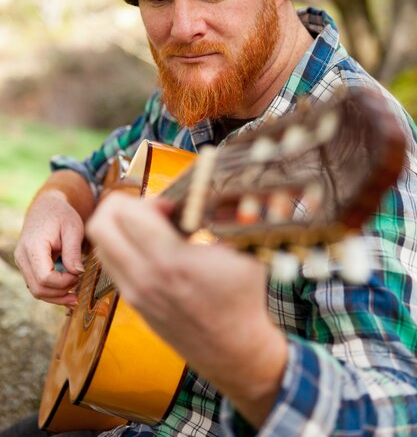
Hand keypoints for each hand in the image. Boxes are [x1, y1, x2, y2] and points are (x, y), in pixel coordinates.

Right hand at [15, 184, 88, 306]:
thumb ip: (73, 251)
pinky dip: (51, 291)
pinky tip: (67, 291)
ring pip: (36, 291)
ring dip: (56, 296)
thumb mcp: (73, 228)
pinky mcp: (28, 266)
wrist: (46, 207)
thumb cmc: (61, 214)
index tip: (79, 275)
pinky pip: (37, 284)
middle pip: (38, 289)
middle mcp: (23, 257)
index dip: (63, 282)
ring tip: (75, 297)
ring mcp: (23, 263)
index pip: (44, 278)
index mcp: (33, 246)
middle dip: (60, 292)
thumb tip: (77, 273)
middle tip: (79, 285)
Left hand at [86, 192, 287, 427]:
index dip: (149, 199)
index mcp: (171, 261)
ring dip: (120, 227)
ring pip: (101, 244)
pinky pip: (111, 263)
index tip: (172, 206)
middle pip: (100, 224)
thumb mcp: (242, 252)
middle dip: (124, 207)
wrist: (233, 350)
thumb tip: (207, 194)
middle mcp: (144, 277)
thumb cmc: (242, 299)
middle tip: (153, 212)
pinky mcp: (133, 302)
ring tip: (152, 230)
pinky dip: (123, 248)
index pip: (127, 213)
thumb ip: (223, 220)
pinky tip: (153, 251)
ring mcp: (134, 292)